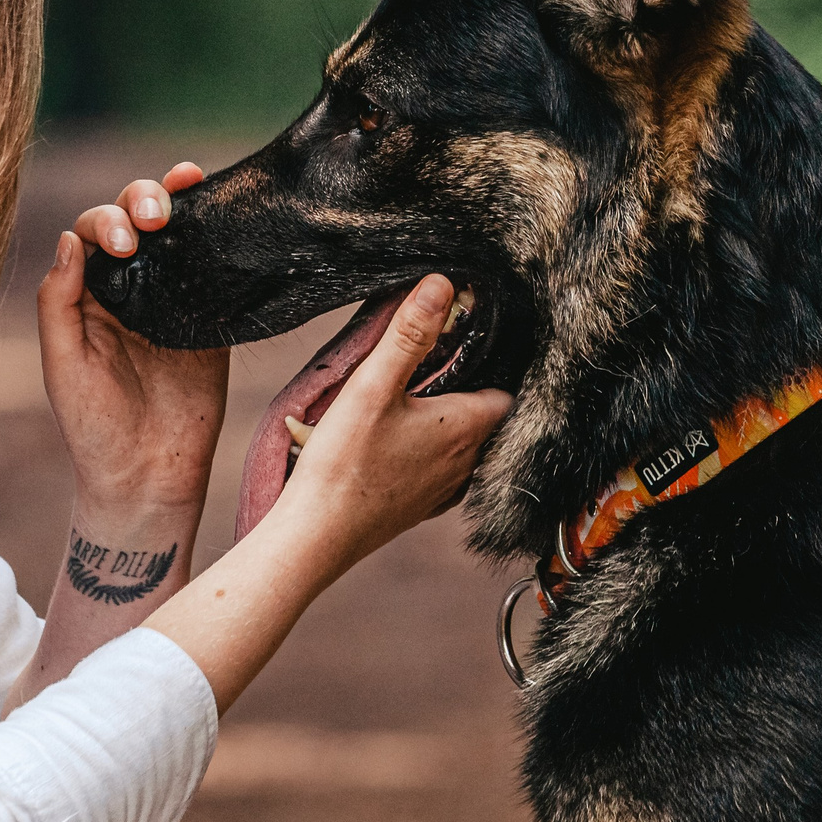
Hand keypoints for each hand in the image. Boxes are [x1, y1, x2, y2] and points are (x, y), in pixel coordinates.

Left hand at [38, 165, 226, 511]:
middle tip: (156, 216)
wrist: (150, 474)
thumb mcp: (64, 363)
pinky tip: (221, 208)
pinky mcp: (210, 317)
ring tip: (187, 180)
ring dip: (179, 200)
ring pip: (175, 233)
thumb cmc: (94, 425)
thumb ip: (60, 302)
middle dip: (142, 200)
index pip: (93, 234)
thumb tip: (71, 238)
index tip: (127, 244)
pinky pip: (213, 268)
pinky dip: (216, 234)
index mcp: (86, 294)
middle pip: (134, 220)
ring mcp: (171, 298)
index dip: (108, 222)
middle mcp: (127, 288)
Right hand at [269, 274, 511, 573]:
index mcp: (465, 428)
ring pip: (462, 447)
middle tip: (428, 369)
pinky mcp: (419, 510)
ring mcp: (444, 492)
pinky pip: (439, 474)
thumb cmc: (344, 464)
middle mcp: (466, 463)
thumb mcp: (372, 386)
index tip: (461, 348)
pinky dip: (426, 456)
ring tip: (409, 403)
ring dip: (444, 425)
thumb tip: (441, 285)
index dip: (489, 366)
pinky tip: (394, 446)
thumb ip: (408, 334)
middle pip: (484, 417)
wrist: (316, 536)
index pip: (504, 390)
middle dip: (462, 391)